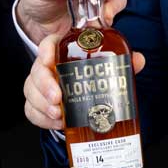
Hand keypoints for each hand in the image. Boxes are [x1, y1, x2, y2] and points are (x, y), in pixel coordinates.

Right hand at [23, 34, 145, 130]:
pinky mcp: (40, 103)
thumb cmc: (95, 71)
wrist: (89, 87)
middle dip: (44, 85)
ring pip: (31, 91)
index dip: (46, 51)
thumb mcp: (109, 63)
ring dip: (41, 104)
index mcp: (64, 50)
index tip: (50, 60)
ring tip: (59, 115)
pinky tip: (57, 123)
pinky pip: (31, 110)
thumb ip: (121, 60)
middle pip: (36, 70)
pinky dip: (42, 118)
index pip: (48, 44)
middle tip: (58, 98)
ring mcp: (42, 85)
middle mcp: (49, 66)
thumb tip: (137, 60)